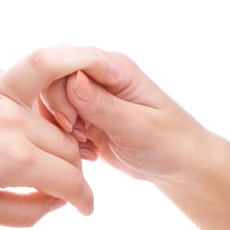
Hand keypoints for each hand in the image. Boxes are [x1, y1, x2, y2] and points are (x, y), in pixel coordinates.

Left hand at [0, 45, 120, 219]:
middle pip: (69, 146)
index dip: (85, 199)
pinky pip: (28, 91)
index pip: (71, 180)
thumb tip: (56, 200)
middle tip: (66, 187)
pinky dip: (39, 111)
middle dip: (75, 171)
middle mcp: (11, 120)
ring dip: (63, 139)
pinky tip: (30, 128)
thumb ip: (26, 211)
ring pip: (54, 117)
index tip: (85, 209)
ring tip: (54, 158)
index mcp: (12, 158)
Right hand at [42, 49, 207, 181]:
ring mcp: (89, 98)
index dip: (60, 92)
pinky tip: (86, 153)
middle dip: (57, 112)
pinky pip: (57, 122)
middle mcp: (98, 78)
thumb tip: (73, 80)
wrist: (179, 167)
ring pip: (50, 103)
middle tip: (77, 136)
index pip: (67, 63)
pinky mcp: (84, 118)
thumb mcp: (137, 126)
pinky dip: (63, 140)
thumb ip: (102, 104)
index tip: (72, 123)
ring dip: (59, 128)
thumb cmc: (169, 144)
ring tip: (84, 146)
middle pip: (52, 81)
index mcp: (114, 68)